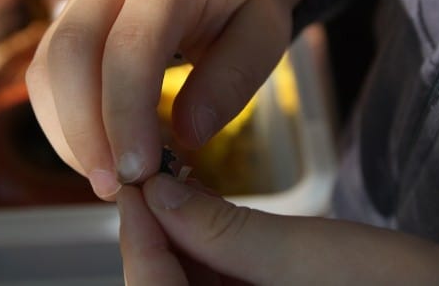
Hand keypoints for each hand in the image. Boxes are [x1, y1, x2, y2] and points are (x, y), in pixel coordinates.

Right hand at [26, 0, 305, 198]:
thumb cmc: (244, 6)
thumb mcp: (263, 38)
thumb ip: (230, 82)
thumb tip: (186, 136)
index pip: (131, 45)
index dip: (127, 113)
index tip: (139, 172)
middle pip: (70, 54)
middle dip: (84, 131)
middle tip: (114, 186)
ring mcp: (85, 0)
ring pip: (48, 69)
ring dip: (69, 134)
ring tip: (108, 179)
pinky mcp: (72, 26)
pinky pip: (49, 78)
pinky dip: (66, 124)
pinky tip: (98, 153)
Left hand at [117, 174, 438, 284]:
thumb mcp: (305, 255)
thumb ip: (222, 230)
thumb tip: (160, 194)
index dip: (136, 238)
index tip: (133, 186)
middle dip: (155, 238)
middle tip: (156, 181)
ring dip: (178, 241)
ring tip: (180, 189)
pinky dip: (206, 252)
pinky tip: (207, 215)